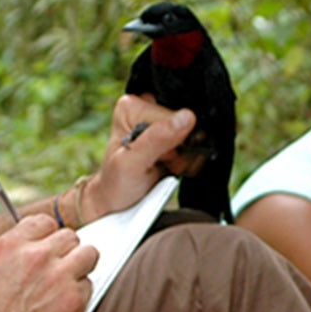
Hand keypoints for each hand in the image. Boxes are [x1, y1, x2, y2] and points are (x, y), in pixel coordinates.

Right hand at [0, 215, 98, 311]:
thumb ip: (9, 258)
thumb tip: (29, 249)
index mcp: (8, 246)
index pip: (46, 223)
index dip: (48, 238)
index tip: (48, 251)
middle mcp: (35, 256)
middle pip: (71, 237)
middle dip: (66, 254)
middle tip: (58, 274)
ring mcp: (57, 278)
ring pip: (89, 255)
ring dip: (80, 271)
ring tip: (65, 290)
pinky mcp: (73, 303)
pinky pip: (90, 288)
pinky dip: (80, 299)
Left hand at [77, 95, 196, 221]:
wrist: (117, 204)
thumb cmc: (116, 183)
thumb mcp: (132, 163)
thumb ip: (157, 139)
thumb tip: (186, 117)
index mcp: (132, 107)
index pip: (173, 116)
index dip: (171, 141)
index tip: (158, 157)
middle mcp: (146, 110)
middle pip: (186, 124)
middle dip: (179, 150)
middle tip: (162, 163)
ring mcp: (160, 124)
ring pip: (194, 136)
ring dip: (184, 158)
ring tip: (164, 167)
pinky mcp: (172, 137)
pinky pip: (195, 146)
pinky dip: (187, 162)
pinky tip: (171, 168)